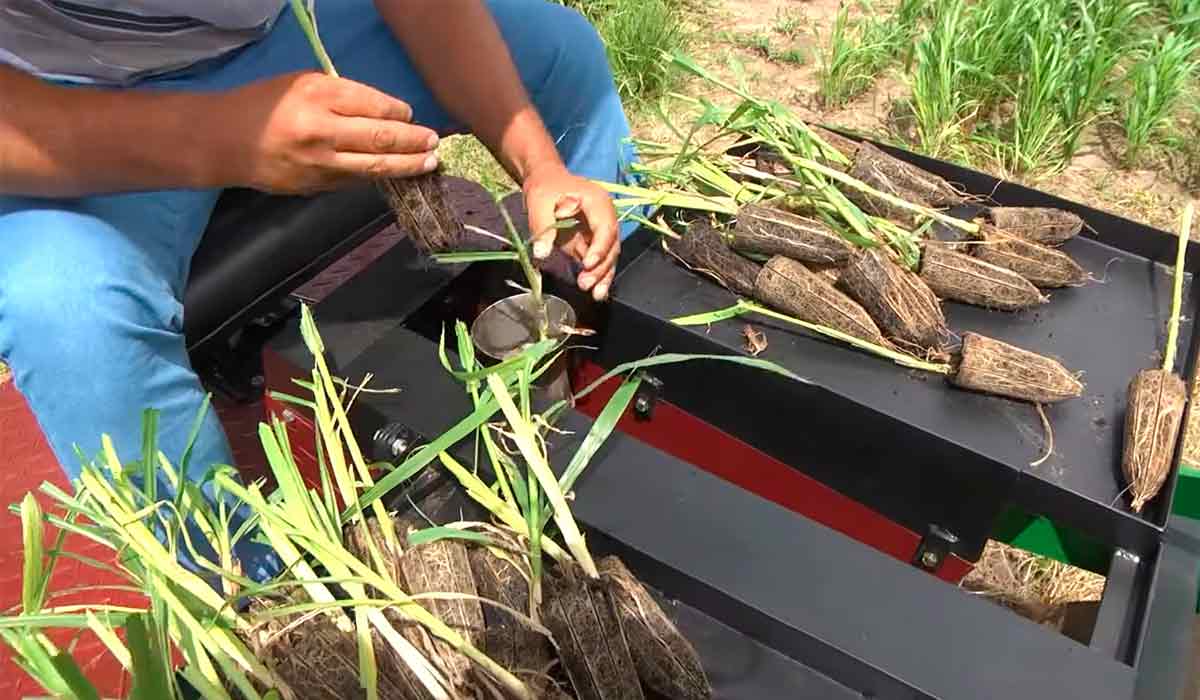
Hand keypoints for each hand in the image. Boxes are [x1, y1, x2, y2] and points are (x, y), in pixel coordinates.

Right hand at [214, 72, 440, 193]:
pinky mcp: (315, 187)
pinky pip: (354, 182)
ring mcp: (319, 163)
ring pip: (373, 168)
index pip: (373, 105)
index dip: (400, 113)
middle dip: (413, 142)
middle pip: (380, 138)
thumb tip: (388, 113)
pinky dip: (377, 177)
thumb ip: (342, 95)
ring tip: (428, 163)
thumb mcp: (301, 84)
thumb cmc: (265, 105)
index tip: (412, 116)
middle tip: (434, 142)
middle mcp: (320, 129)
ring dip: (406, 166)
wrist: (223, 142)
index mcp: (316, 94)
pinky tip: (394, 174)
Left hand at [523, 165, 619, 300]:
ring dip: (603, 276)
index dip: (599, 247)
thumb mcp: (539, 201)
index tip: (586, 263)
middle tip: (585, 284)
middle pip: (611, 245)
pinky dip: (598, 275)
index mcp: (598, 202)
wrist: (546, 181)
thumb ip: (542, 226)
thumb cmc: (545, 188)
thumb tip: (542, 254)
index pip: (605, 227)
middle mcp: (606, 217)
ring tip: (595, 294)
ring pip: (609, 256)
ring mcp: (601, 231)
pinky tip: (595, 291)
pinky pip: (600, 261)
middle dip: (602, 267)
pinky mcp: (593, 242)